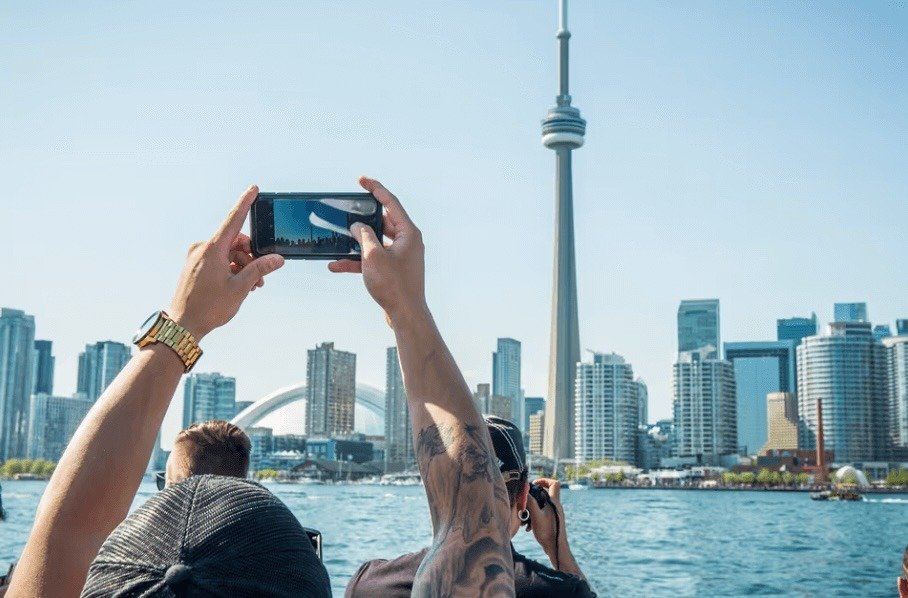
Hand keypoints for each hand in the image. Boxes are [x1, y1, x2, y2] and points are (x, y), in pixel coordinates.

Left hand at [167, 185, 284, 338]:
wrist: (182, 325)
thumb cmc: (208, 307)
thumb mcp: (240, 288)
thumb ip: (259, 269)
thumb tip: (277, 259)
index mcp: (212, 249)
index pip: (234, 220)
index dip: (245, 203)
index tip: (253, 189)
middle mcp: (202, 248)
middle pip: (235, 241)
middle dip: (251, 255)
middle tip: (261, 277)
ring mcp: (197, 257)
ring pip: (228, 252)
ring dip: (243, 265)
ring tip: (251, 286)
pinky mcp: (195, 265)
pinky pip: (219, 259)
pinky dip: (231, 268)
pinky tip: (238, 285)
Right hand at [328, 177, 427, 324]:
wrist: (405, 315)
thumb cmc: (394, 285)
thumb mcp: (373, 255)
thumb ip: (363, 235)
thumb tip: (357, 226)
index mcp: (409, 232)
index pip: (391, 202)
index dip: (375, 188)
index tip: (361, 180)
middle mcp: (408, 242)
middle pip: (382, 221)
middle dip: (362, 218)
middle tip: (347, 210)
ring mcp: (401, 256)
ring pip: (375, 241)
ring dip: (356, 242)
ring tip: (338, 237)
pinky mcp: (393, 270)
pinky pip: (373, 259)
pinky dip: (357, 260)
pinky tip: (336, 265)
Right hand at [526, 478, 565, 557]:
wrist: (556, 549)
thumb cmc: (547, 532)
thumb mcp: (536, 516)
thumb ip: (530, 502)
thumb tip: (524, 490)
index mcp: (554, 502)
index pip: (554, 483)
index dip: (544, 480)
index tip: (533, 484)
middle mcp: (555, 506)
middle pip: (544, 494)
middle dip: (533, 496)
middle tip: (525, 501)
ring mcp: (554, 514)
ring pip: (541, 505)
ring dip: (532, 508)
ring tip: (525, 517)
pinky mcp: (551, 521)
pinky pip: (541, 514)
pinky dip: (534, 517)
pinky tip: (528, 527)